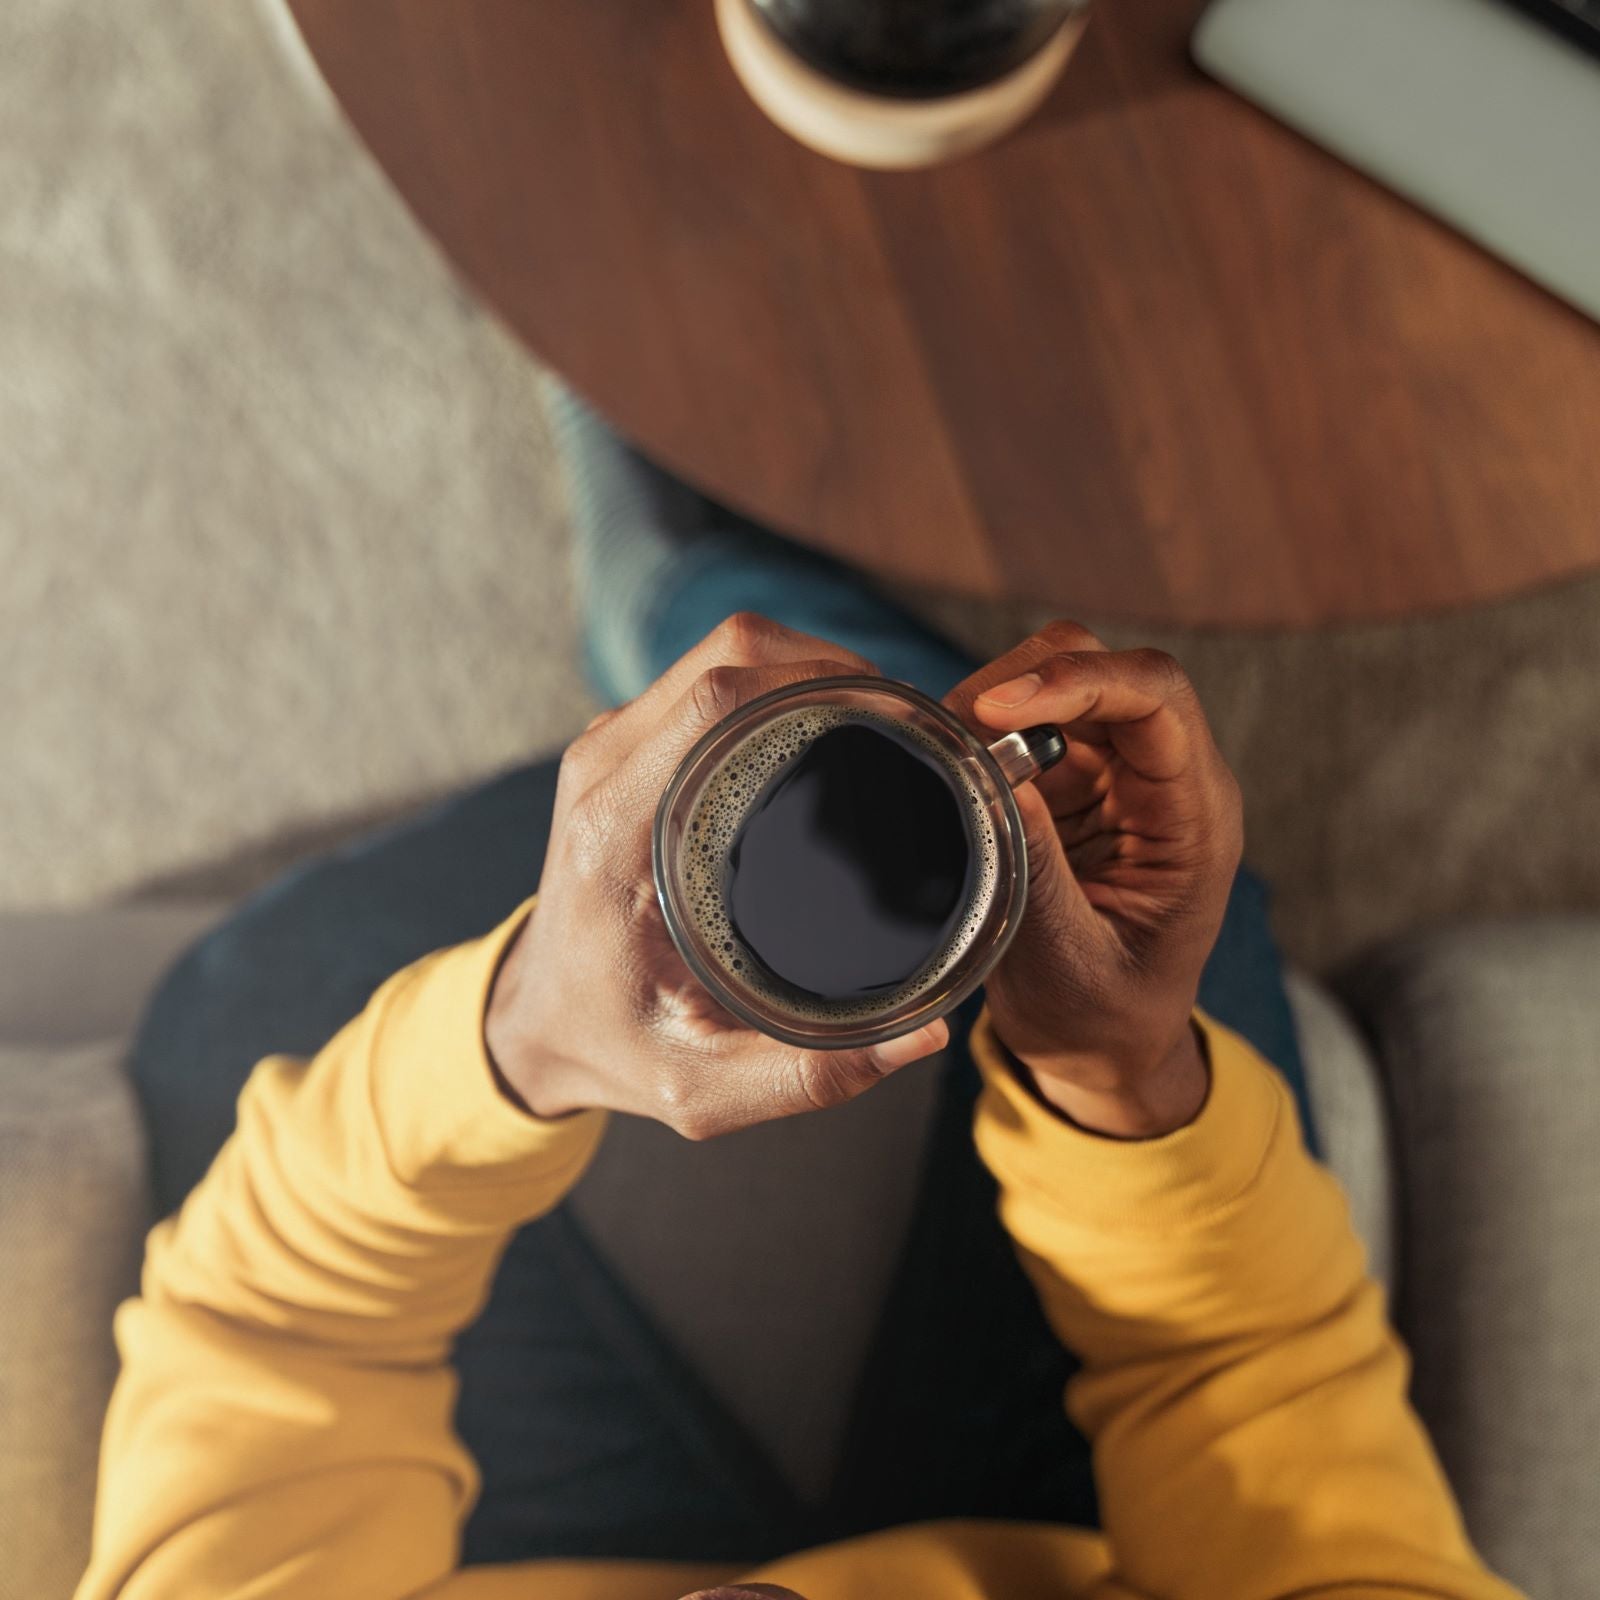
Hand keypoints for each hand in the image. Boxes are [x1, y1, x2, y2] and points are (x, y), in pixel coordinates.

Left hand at [486, 614, 949, 1138]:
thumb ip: (811, 1075)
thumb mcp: (703, 1089)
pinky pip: (706, 678)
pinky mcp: (622, 749)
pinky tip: (828, 721)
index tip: (899, 718)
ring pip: (719, 652)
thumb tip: (925, 1036)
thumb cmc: (614, 1047)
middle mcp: (605, 773)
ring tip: (880, 713)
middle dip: (830, 661)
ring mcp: (608, 750)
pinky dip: (773, 680)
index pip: (718, 700)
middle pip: (727, 652)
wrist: (534, 1021)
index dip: (818, 680)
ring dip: (804, 663)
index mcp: (619, 835)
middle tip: (907, 715)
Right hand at [946, 621, 1242, 1137]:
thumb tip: (998, 774)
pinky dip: (977, 731)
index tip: (996, 711)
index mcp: (1193, 817)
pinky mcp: (1069, 783)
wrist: (1101, 1051)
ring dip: (992, 704)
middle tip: (952, 738)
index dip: (1078, 678)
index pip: (1156, 696)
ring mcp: (1113, 775)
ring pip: (1055, 681)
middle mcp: (1161, 778)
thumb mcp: (1068, 959)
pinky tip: (949, 769)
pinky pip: (1021, 723)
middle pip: (1102, 665)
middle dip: (1021, 684)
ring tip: (945, 760)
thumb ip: (1039, 869)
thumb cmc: (1102, 1021)